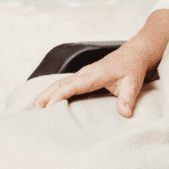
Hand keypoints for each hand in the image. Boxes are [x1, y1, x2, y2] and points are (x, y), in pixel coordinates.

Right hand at [32, 41, 156, 118]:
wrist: (135, 53)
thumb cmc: (133, 68)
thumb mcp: (133, 83)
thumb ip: (128, 99)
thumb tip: (125, 115)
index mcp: (95, 74)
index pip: (73, 85)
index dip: (59, 96)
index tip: (48, 107)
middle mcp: (86, 73)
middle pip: (61, 84)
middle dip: (46, 96)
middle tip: (33, 112)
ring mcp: (84, 74)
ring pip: (61, 83)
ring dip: (47, 94)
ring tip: (34, 109)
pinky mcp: (84, 77)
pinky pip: (66, 84)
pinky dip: (54, 92)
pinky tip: (49, 102)